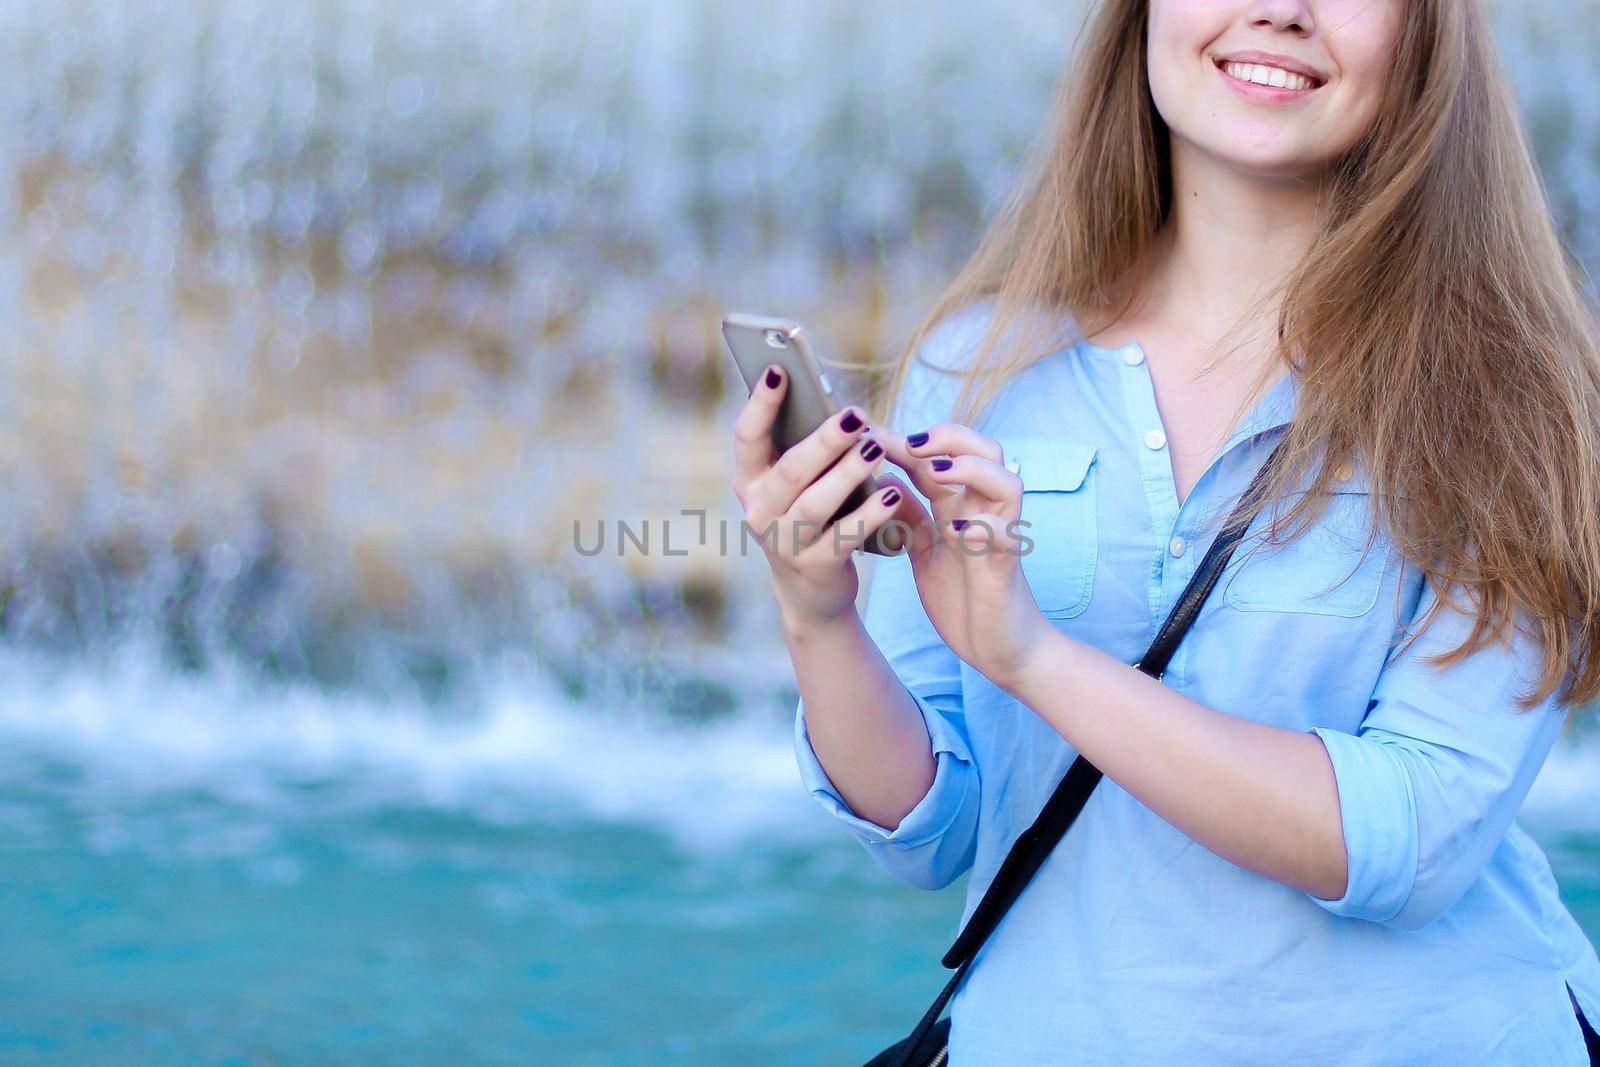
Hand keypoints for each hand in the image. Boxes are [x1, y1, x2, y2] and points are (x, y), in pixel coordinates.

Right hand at [730, 364, 924, 632]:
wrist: (810, 591)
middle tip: (856, 415)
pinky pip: (845, 535)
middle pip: (790, 469)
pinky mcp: (814, 567)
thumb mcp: (797, 486)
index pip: (747, 436)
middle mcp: (758, 511)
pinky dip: (870, 513)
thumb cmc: (810, 518)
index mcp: (749, 481)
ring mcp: (783, 542)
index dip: (761, 403)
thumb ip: (805, 449)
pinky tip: (892, 492)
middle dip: (824, 440)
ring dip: (848, 472)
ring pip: (816, 502)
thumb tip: (841, 408)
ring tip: (876, 448)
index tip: (778, 369)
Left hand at [876, 421, 1056, 690]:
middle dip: (947, 438)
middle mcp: (983, 514)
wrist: (999, 648)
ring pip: (1006, 482)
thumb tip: (882, 481)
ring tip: (933, 473)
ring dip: (970, 471)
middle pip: (984, 451)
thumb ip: (910, 517)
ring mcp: (999, 537)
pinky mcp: (1006, 568)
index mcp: (960, 508)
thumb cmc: (964, 597)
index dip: (905, 442)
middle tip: (907, 442)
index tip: (869, 437)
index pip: (939, 459)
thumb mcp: (925, 553)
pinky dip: (982, 529)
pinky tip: (954, 531)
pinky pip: (1005, 537)